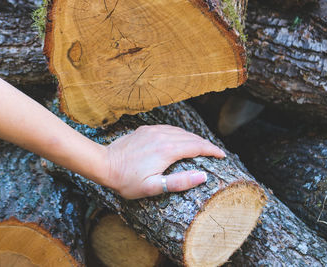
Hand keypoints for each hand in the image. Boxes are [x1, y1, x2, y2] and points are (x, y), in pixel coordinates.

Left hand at [106, 125, 225, 198]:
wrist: (104, 164)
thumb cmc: (127, 180)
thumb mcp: (153, 187)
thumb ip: (179, 182)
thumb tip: (203, 176)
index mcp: (168, 150)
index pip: (197, 147)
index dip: (212, 150)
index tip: (222, 155)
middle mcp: (163, 136)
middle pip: (191, 137)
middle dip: (205, 144)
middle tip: (215, 152)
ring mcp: (153, 130)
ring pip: (180, 131)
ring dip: (193, 138)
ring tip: (201, 146)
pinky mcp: (146, 130)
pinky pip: (169, 129)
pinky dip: (180, 134)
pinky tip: (180, 139)